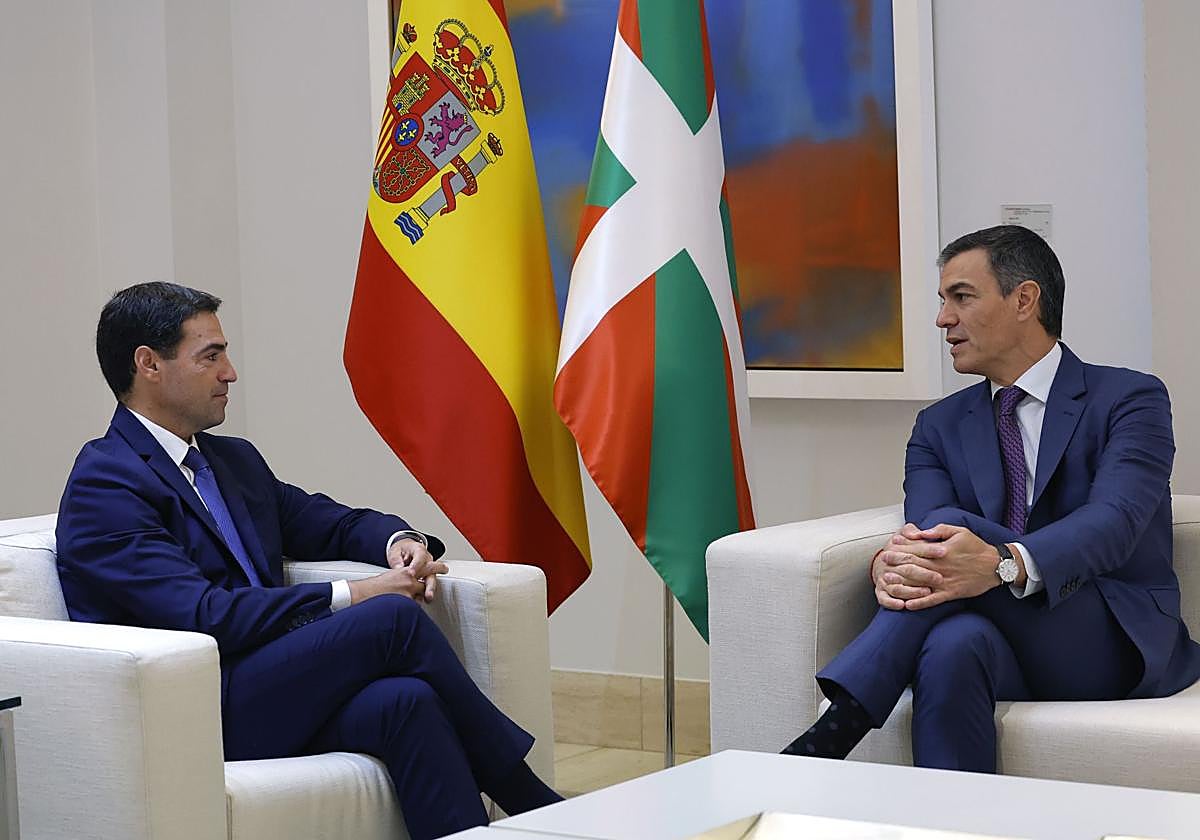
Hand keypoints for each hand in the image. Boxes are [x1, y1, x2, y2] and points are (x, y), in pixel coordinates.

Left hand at [386, 537, 442, 602]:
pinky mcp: (427, 576)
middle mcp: (427, 559)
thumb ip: (396, 560)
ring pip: (432, 578)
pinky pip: (428, 583)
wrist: (405, 551)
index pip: (420, 557)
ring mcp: (429, 568)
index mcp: (419, 550)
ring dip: (430, 588)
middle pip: (431, 569)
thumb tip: (398, 568)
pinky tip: (423, 598)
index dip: (416, 565)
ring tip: (428, 597)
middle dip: (428, 580)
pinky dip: (425, 591)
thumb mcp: (395, 552)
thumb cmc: (401, 551)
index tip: (411, 573)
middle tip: (425, 588)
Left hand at [882, 523, 999, 609]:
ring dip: (902, 583)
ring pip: (920, 584)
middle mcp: (940, 567)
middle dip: (896, 564)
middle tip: (882, 562)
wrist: (996, 566)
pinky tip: (907, 605)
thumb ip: (937, 530)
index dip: (901, 548)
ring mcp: (945, 582)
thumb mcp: (958, 531)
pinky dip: (920, 603)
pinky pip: (933, 600)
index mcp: (941, 551)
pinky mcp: (951, 593)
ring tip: (886, 583)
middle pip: (914, 565)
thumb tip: (918, 531)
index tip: (889, 546)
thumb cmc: (975, 546)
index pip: (916, 549)